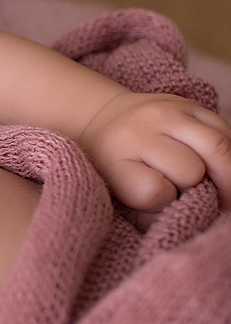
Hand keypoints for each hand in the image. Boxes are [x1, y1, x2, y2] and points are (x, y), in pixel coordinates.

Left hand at [78, 90, 230, 212]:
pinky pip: (225, 128)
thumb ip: (146, 214)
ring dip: (223, 170)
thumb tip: (178, 220)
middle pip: (190, 170)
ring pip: (216, 146)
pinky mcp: (187, 103)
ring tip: (220, 185)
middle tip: (202, 196)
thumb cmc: (113, 164)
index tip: (162, 202)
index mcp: (114, 159)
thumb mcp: (116, 192)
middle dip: (199, 187)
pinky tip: (217, 163)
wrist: (105, 118)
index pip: (152, 193)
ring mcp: (165, 113)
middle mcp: (139, 133)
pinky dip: (227, 151)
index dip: (165, 204)